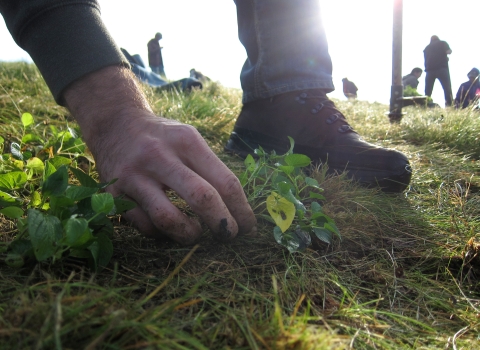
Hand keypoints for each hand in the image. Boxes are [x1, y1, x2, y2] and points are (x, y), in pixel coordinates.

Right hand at [64, 66, 255, 244]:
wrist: (114, 123)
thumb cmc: (163, 138)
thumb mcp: (189, 138)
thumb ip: (210, 168)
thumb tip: (237, 209)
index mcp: (187, 141)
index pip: (225, 181)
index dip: (242, 210)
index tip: (248, 226)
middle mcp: (160, 156)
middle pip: (202, 198)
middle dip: (223, 224)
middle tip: (230, 236)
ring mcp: (134, 175)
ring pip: (168, 218)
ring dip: (189, 234)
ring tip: (196, 234)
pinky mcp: (113, 193)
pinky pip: (144, 225)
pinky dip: (161, 233)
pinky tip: (168, 228)